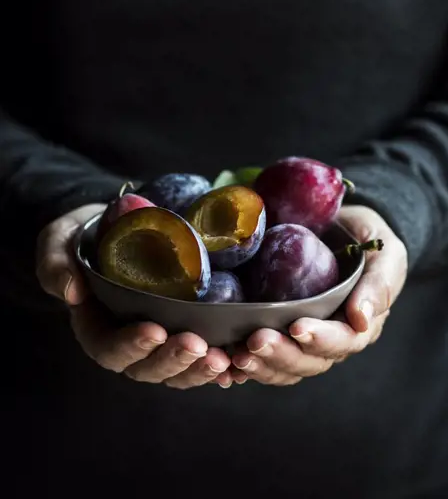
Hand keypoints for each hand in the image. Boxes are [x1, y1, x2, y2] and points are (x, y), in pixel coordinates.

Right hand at [36, 204, 231, 388]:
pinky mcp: (184, 331)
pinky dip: (218, 366)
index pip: (109, 348)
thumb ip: (56, 263)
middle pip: (147, 367)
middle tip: (197, 345)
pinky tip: (239, 363)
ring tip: (222, 358)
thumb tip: (72, 291)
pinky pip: (199, 358)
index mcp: (95, 327)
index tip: (154, 330)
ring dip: (199, 369)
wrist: (118, 227)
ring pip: (176, 370)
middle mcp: (127, 342)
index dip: (130, 345)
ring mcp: (158, 341)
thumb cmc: (85, 237)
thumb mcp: (60, 241)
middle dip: (173, 360)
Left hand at [230, 205, 407, 385]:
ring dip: (259, 365)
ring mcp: (300, 339)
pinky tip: (223, 365)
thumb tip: (362, 318)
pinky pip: (261, 358)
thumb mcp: (385, 252)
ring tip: (236, 356)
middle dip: (282, 354)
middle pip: (308, 361)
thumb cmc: (367, 239)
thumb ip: (380, 282)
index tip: (298, 327)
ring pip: (283, 366)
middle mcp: (329, 339)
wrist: (338, 227)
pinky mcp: (276, 332)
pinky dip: (242, 366)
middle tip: (256, 341)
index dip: (321, 338)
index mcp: (358, 324)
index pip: (343, 341)